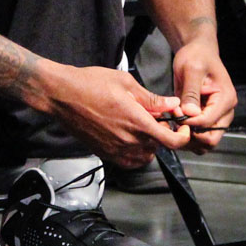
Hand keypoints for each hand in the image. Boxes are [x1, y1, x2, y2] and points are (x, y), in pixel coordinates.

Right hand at [45, 64, 193, 168]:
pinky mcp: (105, 153)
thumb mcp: (125, 83)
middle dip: (163, 133)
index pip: (172, 141)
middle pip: (159, 147)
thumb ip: (151, 99)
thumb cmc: (90, 84)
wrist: (62, 94)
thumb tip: (172, 105)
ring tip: (140, 126)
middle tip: (156, 117)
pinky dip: (135, 153)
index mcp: (137, 121)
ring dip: (150, 144)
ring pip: (145, 156)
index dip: (183, 136)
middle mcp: (128, 140)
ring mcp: (115, 149)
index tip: (183, 128)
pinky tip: (130, 137)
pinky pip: (129, 161)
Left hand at [170, 39, 237, 154]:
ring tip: (174, 122)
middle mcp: (224, 112)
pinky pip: (199, 136)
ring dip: (187, 138)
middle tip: (174, 122)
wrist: (198, 52)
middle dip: (190, 135)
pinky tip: (175, 123)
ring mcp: (216, 117)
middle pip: (210, 139)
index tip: (176, 111)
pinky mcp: (207, 119)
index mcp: (225, 100)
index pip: (208, 123)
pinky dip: (187, 135)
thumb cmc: (196, 56)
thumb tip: (189, 113)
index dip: (189, 122)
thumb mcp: (191, 69)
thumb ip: (191, 92)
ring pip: (205, 142)